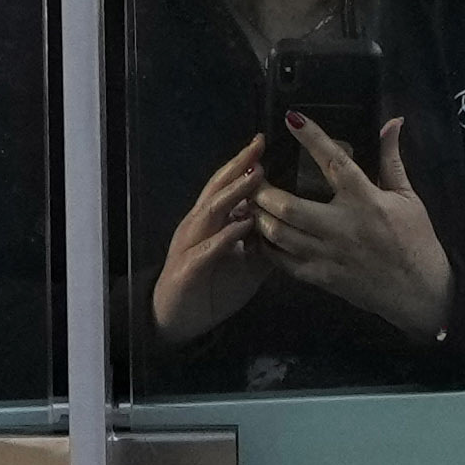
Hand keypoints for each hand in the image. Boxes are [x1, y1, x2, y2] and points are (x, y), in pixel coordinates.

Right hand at [141, 144, 278, 345]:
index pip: (225, 186)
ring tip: (255, 178)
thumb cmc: (211, 287)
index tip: (262, 143)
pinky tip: (242, 226)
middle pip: (216, 189)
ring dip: (233, 194)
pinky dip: (225, 236)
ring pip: (211, 213)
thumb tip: (288, 224)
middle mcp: (197, 226)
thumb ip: (263, 243)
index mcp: (210, 222)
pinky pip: (208, 249)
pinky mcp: (189, 269)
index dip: (242, 164)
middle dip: (237, 167)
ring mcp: (190, 245)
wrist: (177, 321)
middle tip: (258, 147)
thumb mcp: (246, 263)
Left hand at [254, 115, 455, 341]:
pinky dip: (268, 247)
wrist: (420, 292)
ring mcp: (330, 255)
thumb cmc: (415, 240)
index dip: (312, 138)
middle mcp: (343, 227)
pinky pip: (284, 263)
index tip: (291, 118)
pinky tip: (260, 234)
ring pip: (281, 235)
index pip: (335, 162)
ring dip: (259, 217)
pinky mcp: (322, 278)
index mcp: (366, 201)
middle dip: (263, 191)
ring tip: (249, 202)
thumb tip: (392, 122)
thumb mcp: (408, 197)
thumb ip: (391, 159)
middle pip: (290, 207)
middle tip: (251, 176)